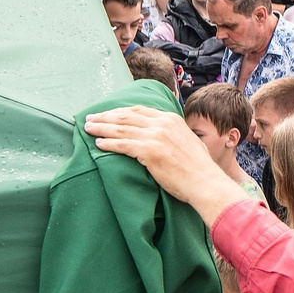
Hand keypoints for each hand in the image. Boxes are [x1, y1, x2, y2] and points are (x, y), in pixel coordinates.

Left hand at [85, 106, 249, 222]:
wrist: (205, 182)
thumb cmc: (199, 167)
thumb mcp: (189, 141)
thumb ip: (175, 134)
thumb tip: (165, 138)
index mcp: (171, 119)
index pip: (139, 110)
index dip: (120, 111)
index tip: (107, 113)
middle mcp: (162, 124)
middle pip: (125, 117)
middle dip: (105, 117)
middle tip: (90, 118)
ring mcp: (155, 136)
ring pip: (120, 129)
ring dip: (101, 128)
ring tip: (88, 128)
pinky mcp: (149, 151)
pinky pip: (122, 145)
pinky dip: (108, 143)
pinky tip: (98, 143)